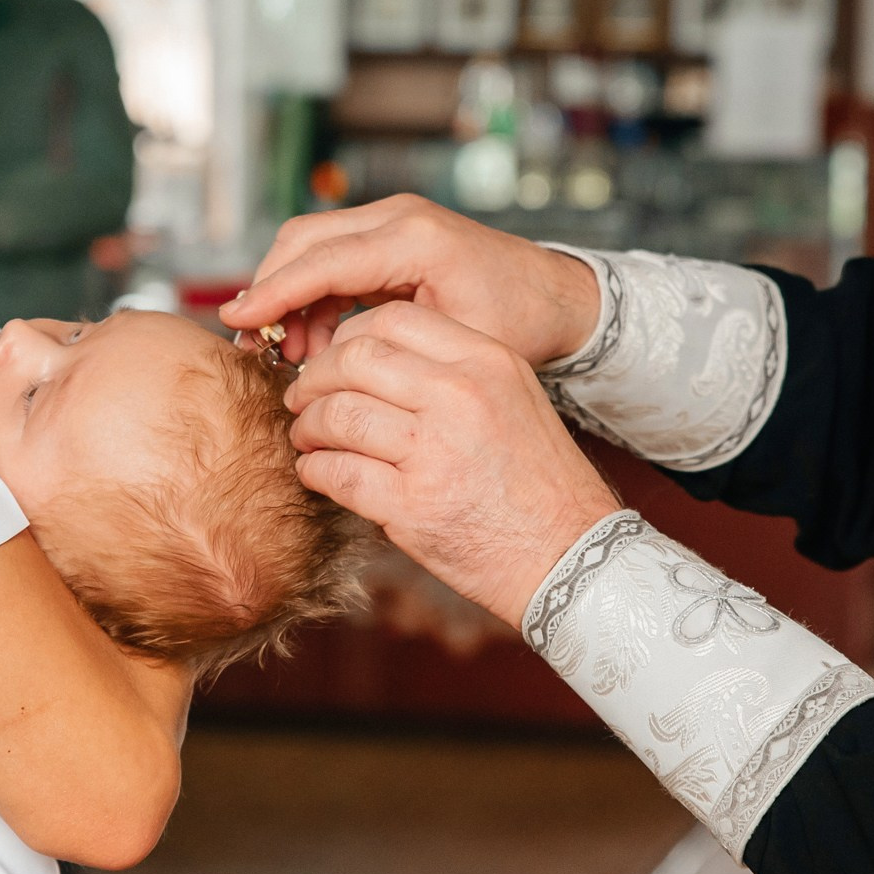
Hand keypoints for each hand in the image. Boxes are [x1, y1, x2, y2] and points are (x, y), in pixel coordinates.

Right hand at [222, 195, 598, 366]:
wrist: (557, 298)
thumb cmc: (518, 323)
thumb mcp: (455, 341)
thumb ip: (387, 344)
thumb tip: (316, 359)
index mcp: (414, 237)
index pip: (322, 259)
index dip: (273, 292)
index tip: (236, 322)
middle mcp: (398, 216)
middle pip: (303, 240)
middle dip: (270, 290)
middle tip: (258, 346)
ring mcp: (393, 220)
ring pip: (310, 247)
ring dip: (290, 298)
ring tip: (291, 356)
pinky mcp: (391, 236)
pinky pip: (332, 258)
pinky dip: (312, 296)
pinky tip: (314, 342)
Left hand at [285, 301, 619, 627]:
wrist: (570, 554)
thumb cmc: (537, 481)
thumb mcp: (512, 398)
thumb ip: (450, 370)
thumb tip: (366, 358)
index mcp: (486, 361)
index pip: (393, 319)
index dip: (346, 338)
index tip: (333, 362)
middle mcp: (460, 396)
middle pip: (355, 359)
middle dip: (315, 380)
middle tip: (303, 400)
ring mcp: (434, 451)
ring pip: (337, 415)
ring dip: (309, 428)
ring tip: (309, 439)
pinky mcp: (412, 506)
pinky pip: (337, 473)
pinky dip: (316, 472)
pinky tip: (319, 474)